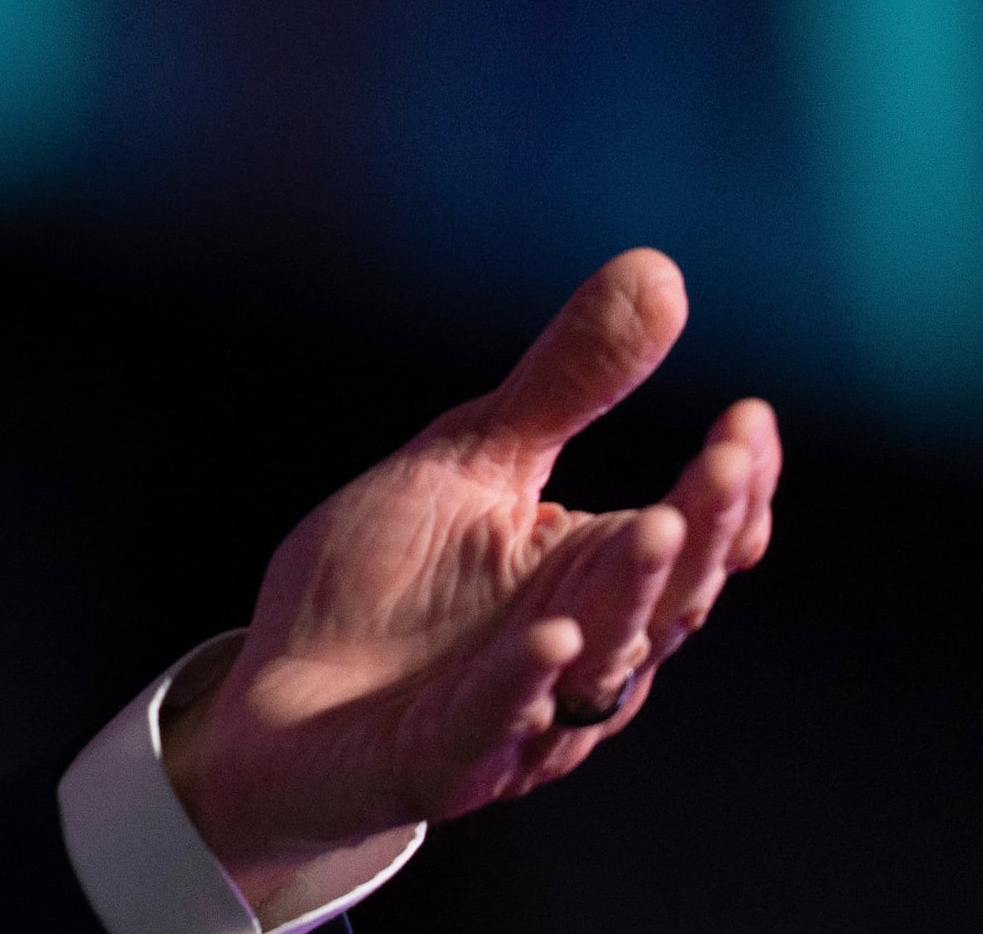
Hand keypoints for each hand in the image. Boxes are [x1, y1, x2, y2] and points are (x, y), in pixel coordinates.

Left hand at [162, 249, 779, 902]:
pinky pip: (498, 723)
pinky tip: (551, 636)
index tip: (749, 419)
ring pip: (599, 660)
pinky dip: (525, 682)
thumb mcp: (470, 460)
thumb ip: (564, 385)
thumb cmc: (386, 581)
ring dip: (628, 597)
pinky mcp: (448, 757)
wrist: (278, 698)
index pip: (692, 536)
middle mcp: (582, 651)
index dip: (729, 487)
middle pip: (665, 595)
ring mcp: (523, 713)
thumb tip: (660, 270)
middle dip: (700, 529)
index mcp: (593, 576)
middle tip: (726, 458)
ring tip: (654, 525)